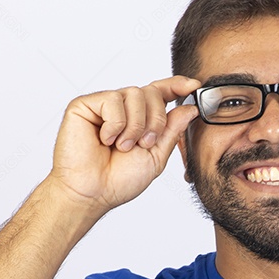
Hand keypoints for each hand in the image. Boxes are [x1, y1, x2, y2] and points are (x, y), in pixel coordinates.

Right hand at [46, 75, 200, 211]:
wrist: (93, 193)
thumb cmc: (119, 180)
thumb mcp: (156, 156)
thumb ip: (172, 130)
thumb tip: (190, 108)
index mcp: (140, 118)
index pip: (160, 92)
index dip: (176, 85)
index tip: (194, 86)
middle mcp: (122, 108)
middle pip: (151, 92)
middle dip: (155, 120)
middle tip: (144, 144)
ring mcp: (104, 105)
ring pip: (134, 93)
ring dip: (135, 126)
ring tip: (122, 146)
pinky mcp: (84, 105)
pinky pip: (112, 100)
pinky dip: (114, 124)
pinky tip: (105, 139)